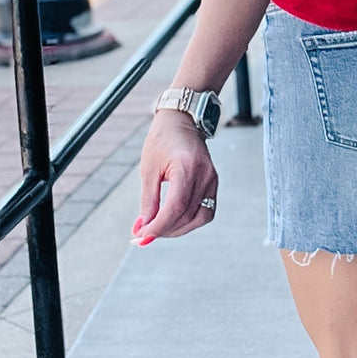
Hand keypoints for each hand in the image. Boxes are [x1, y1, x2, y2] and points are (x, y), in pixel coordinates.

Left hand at [134, 111, 218, 243]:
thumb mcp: (148, 169)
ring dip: (179, 229)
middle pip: (188, 215)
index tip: (142, 235)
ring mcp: (212, 179)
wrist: (182, 122)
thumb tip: (144, 227)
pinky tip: (174, 221)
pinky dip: (191, 221)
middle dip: (165, 230)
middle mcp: (204, 175)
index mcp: (186, 167)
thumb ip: (148, 200)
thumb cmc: (162, 140)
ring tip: (159, 229)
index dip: (159, 226)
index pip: (176, 207)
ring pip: (200, 218)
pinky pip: (206, 211)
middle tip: (145, 235)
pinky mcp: (214, 182)